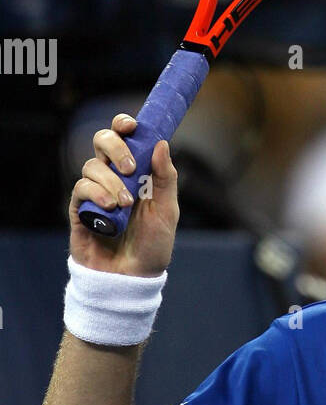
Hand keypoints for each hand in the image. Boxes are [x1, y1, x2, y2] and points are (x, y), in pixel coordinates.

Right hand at [69, 114, 178, 275]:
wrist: (132, 279)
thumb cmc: (152, 247)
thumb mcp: (167, 211)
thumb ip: (165, 178)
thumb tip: (161, 142)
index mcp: (137, 174)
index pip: (125, 139)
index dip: (124, 126)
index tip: (132, 125)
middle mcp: (114, 178)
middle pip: (103, 142)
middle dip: (116, 147)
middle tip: (131, 168)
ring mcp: (95, 193)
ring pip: (92, 166)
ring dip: (110, 181)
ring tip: (125, 205)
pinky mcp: (80, 210)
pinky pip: (80, 188)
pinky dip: (95, 193)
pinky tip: (110, 208)